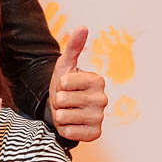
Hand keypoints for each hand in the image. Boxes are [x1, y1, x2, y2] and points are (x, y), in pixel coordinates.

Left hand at [49, 27, 106, 141]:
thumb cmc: (65, 86)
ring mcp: (100, 118)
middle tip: (66, 101)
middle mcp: (103, 99)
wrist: (65, 109)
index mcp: (98, 80)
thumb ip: (74, 47)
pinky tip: (71, 124)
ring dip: (60, 115)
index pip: (64, 82)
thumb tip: (83, 27)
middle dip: (58, 101)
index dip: (59, 85)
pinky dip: (64, 129)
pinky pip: (68, 132)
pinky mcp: (95, 134)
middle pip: (62, 100)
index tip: (66, 87)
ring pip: (63, 116)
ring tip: (68, 111)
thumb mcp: (65, 65)